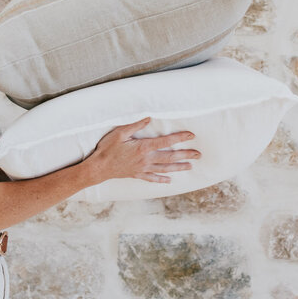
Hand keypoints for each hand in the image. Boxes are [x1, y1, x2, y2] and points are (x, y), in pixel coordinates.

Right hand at [85, 119, 199, 185]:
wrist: (98, 168)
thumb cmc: (107, 149)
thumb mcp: (119, 133)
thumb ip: (135, 126)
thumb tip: (149, 118)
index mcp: (143, 147)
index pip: (166, 141)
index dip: (179, 138)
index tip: (191, 135)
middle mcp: (146, 159)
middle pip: (170, 157)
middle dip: (185, 155)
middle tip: (198, 154)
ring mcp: (142, 168)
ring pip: (165, 168)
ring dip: (179, 167)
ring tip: (190, 166)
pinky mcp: (137, 175)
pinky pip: (152, 178)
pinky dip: (161, 179)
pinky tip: (169, 180)